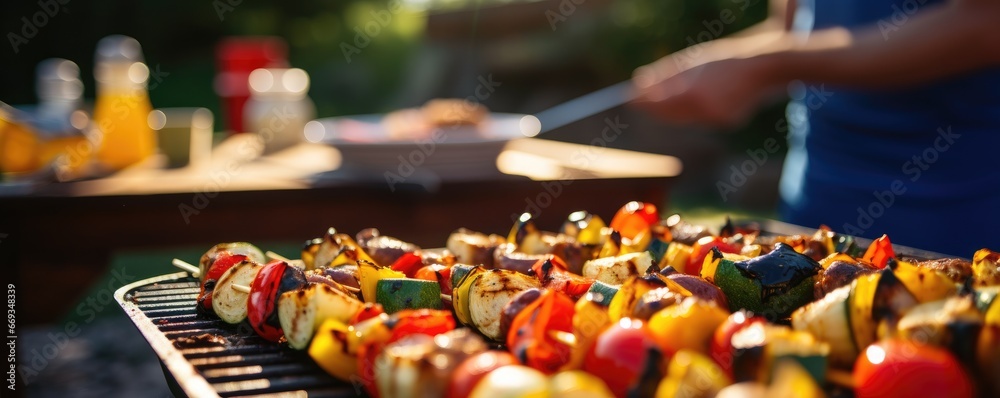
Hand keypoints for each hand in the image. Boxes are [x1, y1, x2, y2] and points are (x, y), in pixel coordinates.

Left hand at [632, 51, 780, 127]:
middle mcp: (702, 111)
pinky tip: (712, 95)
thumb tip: (638, 84)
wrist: (761, 67)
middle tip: (644, 98)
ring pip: (685, 118)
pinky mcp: (726, 123)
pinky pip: (702, 119)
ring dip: (679, 107)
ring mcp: (715, 119)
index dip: (642, 102)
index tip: (629, 98)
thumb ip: (663, 75)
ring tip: (692, 87)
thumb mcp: (690, 61)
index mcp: (691, 93)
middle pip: (668, 115)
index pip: (657, 104)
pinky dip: (699, 109)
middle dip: (656, 107)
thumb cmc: (723, 60)